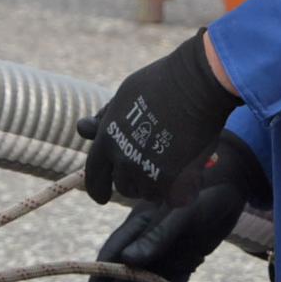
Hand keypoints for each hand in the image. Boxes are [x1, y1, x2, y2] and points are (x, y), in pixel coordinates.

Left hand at [78, 31, 239, 205]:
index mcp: (108, 139)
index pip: (94, 175)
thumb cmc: (163, 82)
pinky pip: (174, 199)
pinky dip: (183, 190)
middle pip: (124, 186)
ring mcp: (148, 174)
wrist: (196, 82)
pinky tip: (191, 174)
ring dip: (159, 184)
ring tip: (176, 162)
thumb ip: (105, 118)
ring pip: (150, 193)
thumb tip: (83, 129)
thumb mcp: (124, 95)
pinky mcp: (173, 184)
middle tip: (153, 166)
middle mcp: (124, 160)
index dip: (97, 188)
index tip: (102, 196)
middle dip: (135, 180)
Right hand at [88, 132, 266, 281]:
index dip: (100, 280)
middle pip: (128, 280)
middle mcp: (144, 243)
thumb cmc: (205, 194)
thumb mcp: (181, 214)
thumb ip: (156, 237)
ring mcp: (163, 255)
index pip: (110, 255)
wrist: (233, 191)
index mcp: (137, 227)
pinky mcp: (181, 264)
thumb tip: (127, 261)